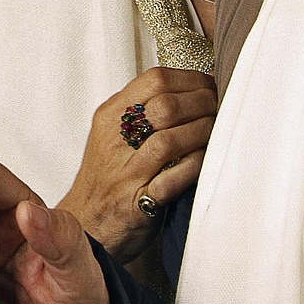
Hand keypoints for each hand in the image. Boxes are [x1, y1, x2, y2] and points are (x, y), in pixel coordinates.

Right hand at [57, 67, 214, 260]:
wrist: (85, 224)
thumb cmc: (107, 177)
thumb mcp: (113, 133)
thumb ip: (142, 110)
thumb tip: (191, 88)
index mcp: (110, 117)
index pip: (154, 80)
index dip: (190, 79)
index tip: (209, 86)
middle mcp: (115, 140)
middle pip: (165, 106)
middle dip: (202, 104)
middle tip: (218, 109)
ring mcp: (125, 172)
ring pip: (169, 140)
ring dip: (203, 132)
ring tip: (217, 131)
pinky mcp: (137, 202)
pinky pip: (172, 180)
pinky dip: (195, 166)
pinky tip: (206, 160)